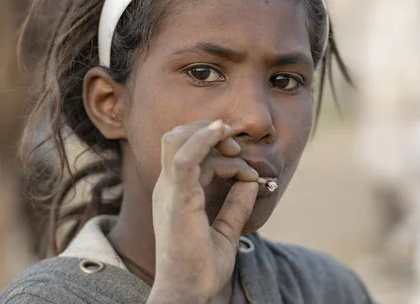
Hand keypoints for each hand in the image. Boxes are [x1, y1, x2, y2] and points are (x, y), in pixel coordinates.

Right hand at [147, 120, 258, 302]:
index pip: (185, 153)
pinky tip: (221, 132)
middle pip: (176, 138)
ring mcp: (169, 192)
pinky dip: (204, 139)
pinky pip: (186, 158)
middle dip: (207, 132)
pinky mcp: (178, 199)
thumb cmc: (201, 269)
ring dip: (209, 134)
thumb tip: (252, 182)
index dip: (213, 147)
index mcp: (174, 195)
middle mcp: (167, 189)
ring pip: (178, 141)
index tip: (243, 163)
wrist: (187, 293)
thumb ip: (237, 206)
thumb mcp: (226, 231)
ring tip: (236, 147)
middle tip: (235, 146)